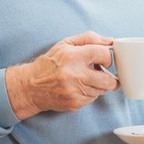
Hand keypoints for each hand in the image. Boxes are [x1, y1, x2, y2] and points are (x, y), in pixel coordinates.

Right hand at [5, 31, 119, 119]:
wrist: (31, 86)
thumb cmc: (49, 63)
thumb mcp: (66, 44)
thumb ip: (89, 39)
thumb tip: (110, 41)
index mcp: (73, 56)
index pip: (103, 55)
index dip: (108, 57)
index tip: (105, 60)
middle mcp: (74, 74)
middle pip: (108, 80)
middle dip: (111, 78)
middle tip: (106, 74)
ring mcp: (75, 91)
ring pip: (101, 91)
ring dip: (99, 86)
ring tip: (86, 79)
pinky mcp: (75, 104)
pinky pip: (92, 99)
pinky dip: (89, 93)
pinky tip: (79, 88)